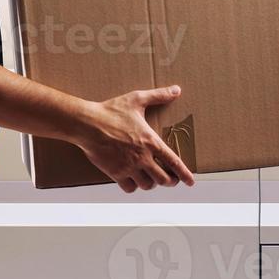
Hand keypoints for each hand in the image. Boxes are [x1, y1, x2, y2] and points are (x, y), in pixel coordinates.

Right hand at [75, 85, 197, 192]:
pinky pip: (129, 188)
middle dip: (169, 181)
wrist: (87, 124)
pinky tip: (134, 180)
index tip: (190, 182)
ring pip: (147, 185)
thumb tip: (176, 90)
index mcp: (151, 141)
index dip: (184, 174)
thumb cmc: (111, 111)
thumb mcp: (137, 99)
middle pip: (163, 179)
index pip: (173, 162)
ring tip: (152, 178)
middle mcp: (142, 157)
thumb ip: (159, 95)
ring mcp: (128, 167)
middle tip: (170, 179)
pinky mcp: (115, 173)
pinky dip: (134, 187)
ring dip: (151, 183)